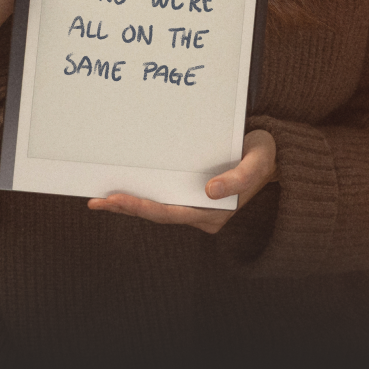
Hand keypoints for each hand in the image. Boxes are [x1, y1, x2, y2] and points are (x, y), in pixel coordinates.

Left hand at [87, 129, 276, 235]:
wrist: (274, 153)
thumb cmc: (264, 155)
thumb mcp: (257, 162)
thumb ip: (239, 177)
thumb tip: (209, 191)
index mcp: (215, 213)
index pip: (170, 213)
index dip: (141, 208)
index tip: (115, 199)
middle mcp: (203, 214)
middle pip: (157, 214)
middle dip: (126, 208)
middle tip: (94, 201)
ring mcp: (197, 206)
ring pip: (157, 207)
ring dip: (129, 203)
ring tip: (99, 197)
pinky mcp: (193, 195)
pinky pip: (163, 196)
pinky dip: (142, 192)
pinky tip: (124, 184)